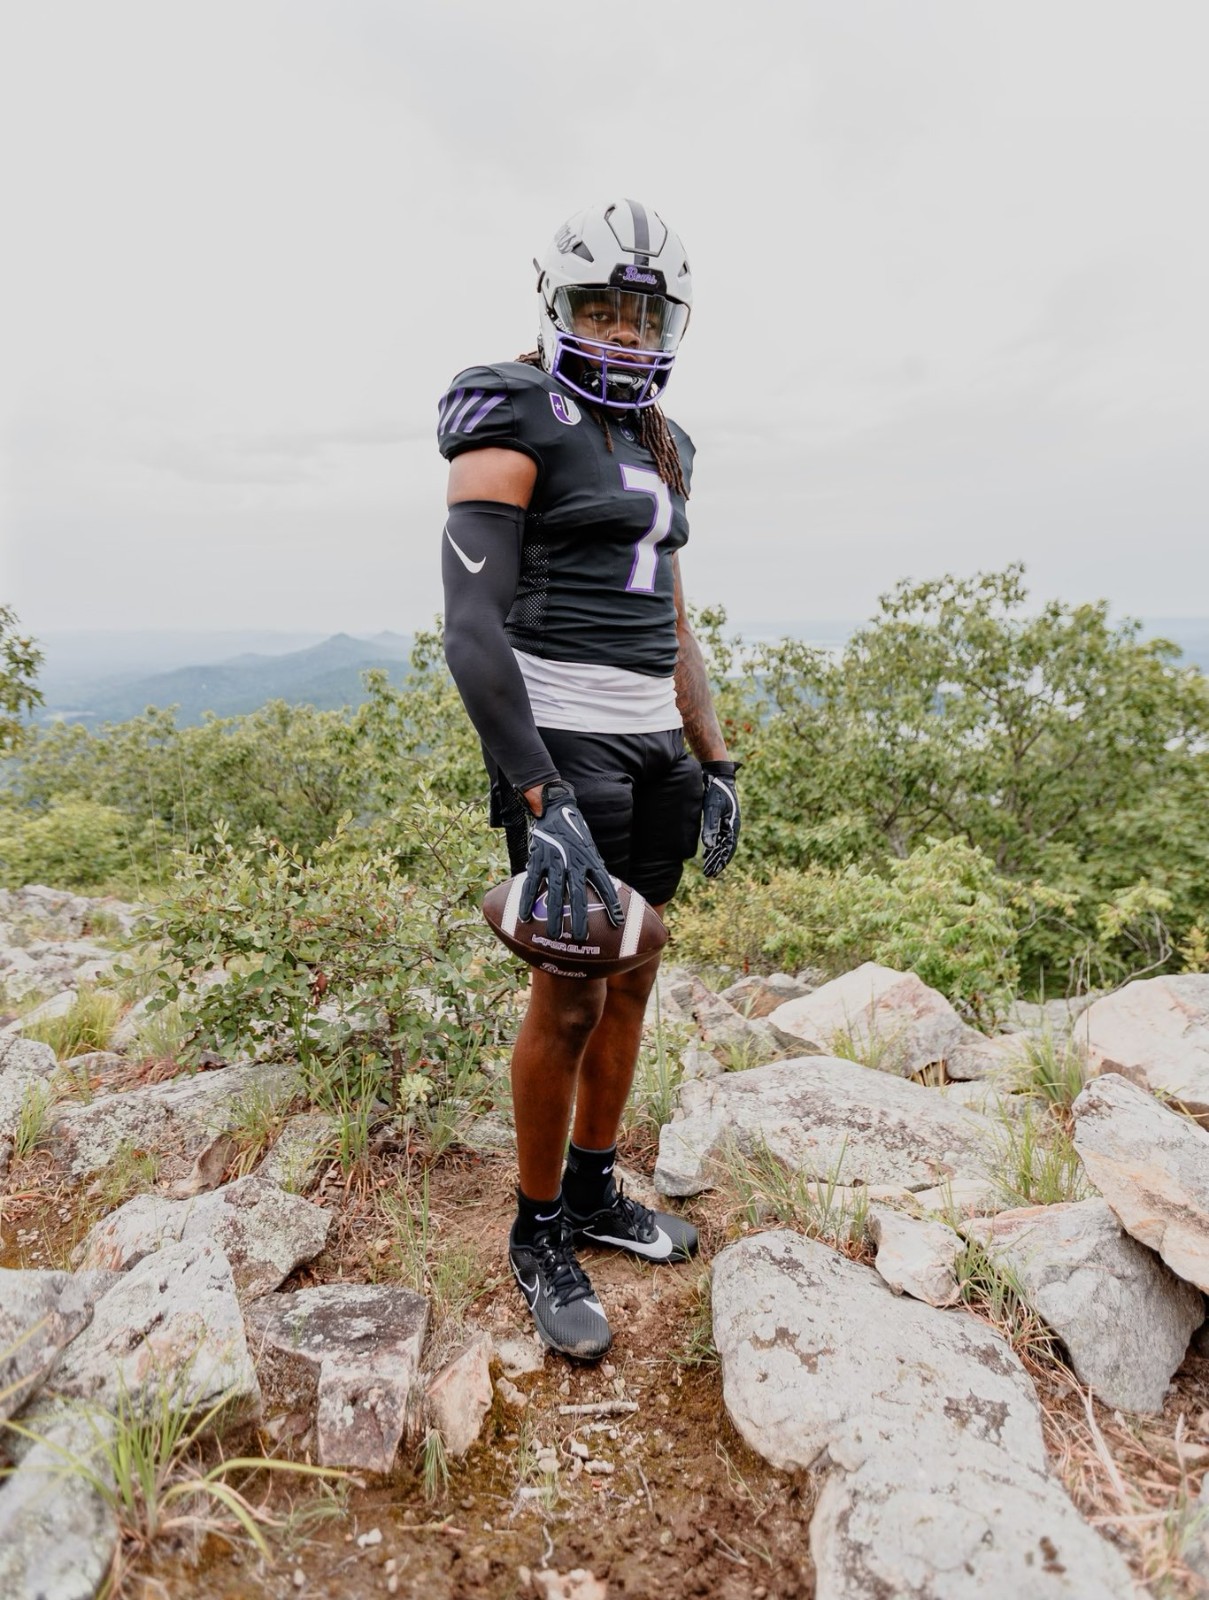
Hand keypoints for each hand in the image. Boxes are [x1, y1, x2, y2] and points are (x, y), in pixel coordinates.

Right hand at [518, 781, 623, 941]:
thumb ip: (595, 867)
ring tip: (554, 934)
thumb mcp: (590, 848)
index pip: (604, 885)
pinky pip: (532, 884)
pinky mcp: (537, 860)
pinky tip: (525, 917)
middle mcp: (573, 863)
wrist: (555, 810)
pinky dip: (527, 901)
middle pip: (577, 895)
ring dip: (554, 915)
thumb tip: (608, 888)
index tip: (618, 922)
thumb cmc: (575, 833)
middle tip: (580, 938)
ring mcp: (554, 862)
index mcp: (589, 860)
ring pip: (554, 893)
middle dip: (579, 918)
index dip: (611, 904)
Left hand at [700, 760, 739, 876]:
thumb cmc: (716, 790)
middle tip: (709, 875)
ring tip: (708, 868)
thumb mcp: (712, 808)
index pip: (728, 848)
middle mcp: (731, 825)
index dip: (722, 860)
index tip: (714, 871)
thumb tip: (709, 846)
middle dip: (717, 862)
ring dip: (715, 856)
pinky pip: (718, 837)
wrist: (718, 775)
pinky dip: (712, 847)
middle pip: (725, 848)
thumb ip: (710, 826)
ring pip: (721, 844)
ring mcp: (727, 823)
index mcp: (733, 824)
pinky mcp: (720, 819)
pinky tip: (706, 854)